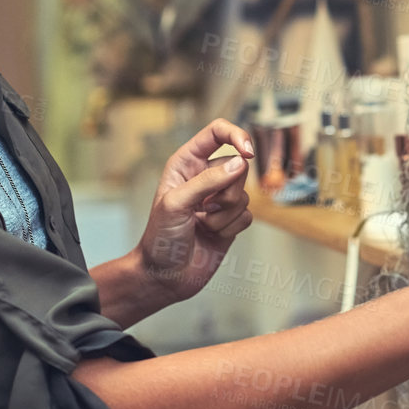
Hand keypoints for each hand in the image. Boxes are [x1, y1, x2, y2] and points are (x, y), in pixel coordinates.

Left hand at [138, 118, 257, 302]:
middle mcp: (205, 177)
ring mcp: (219, 199)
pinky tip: (212, 236)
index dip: (237, 136)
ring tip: (202, 225)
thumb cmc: (160, 239)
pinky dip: (231, 228)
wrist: (164, 276)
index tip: (248, 152)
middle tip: (204, 208)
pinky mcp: (230, 220)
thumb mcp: (176, 204)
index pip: (217, 133)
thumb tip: (240, 162)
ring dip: (225, 215)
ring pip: (245, 194)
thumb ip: (208, 181)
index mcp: (186, 163)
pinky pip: (248, 215)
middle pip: (238, 166)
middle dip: (226, 191)